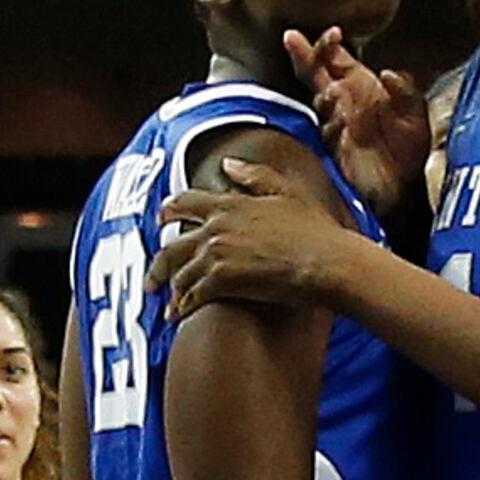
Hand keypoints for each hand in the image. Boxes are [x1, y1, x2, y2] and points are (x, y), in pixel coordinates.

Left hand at [157, 179, 360, 320]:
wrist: (326, 262)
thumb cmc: (316, 230)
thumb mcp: (287, 191)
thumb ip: (254, 175)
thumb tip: (227, 164)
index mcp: (229, 204)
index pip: (186, 202)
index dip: (169, 209)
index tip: (160, 217)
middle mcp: (216, 228)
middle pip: (171, 245)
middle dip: (158, 264)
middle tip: (152, 278)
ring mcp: (216, 255)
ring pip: (179, 273)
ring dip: (171, 290)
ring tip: (168, 304)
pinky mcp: (222, 281)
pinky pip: (191, 296)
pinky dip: (181, 307)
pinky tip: (179, 316)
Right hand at [304, 34, 434, 212]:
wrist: (404, 186)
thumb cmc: (407, 148)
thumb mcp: (414, 113)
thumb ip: (404, 91)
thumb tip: (389, 73)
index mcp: (359, 85)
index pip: (335, 57)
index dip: (329, 43)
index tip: (333, 33)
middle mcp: (342, 100)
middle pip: (314, 72)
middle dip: (305, 56)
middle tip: (293, 38)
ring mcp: (335, 122)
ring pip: (320, 99)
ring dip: (323, 90)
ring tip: (326, 81)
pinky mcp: (335, 147)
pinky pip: (328, 129)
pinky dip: (332, 119)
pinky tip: (338, 111)